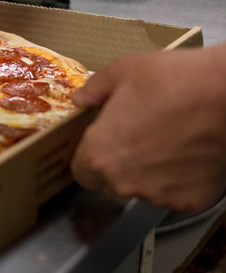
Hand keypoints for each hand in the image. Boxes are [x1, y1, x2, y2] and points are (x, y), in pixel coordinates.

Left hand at [70, 43, 225, 211]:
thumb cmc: (173, 80)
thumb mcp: (122, 71)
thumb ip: (94, 90)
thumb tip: (80, 99)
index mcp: (100, 156)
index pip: (82, 172)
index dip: (92, 156)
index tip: (104, 143)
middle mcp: (125, 183)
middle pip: (111, 183)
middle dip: (119, 165)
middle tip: (139, 137)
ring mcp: (160, 196)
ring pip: (144, 190)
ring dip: (149, 173)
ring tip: (168, 141)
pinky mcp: (191, 201)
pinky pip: (176, 194)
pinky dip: (180, 179)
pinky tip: (188, 153)